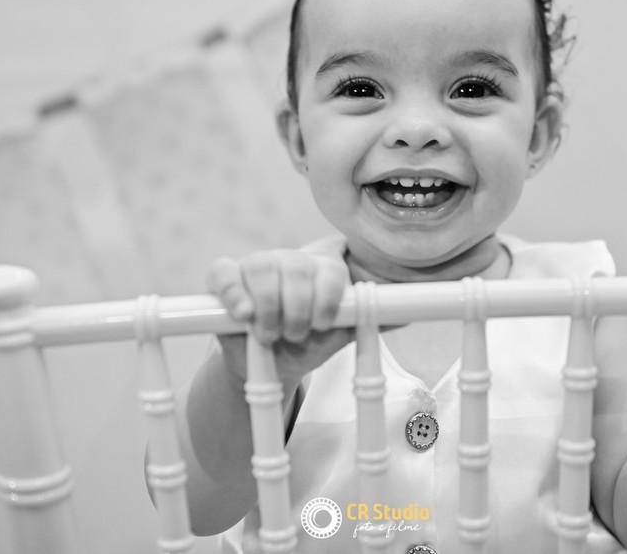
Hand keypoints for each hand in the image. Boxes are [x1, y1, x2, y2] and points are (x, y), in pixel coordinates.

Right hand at [207, 250, 353, 391]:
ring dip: (268, 306)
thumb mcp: (333, 338)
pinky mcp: (226, 276)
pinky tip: (244, 313)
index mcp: (324, 270)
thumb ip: (358, 323)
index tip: (322, 324)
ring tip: (269, 334)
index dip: (328, 297)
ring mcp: (258, 264)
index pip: (332, 269)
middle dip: (297, 308)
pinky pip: (224, 272)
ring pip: (262, 266)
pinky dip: (234, 293)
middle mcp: (292, 261)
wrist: (269, 365)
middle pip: (296, 267)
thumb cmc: (306, 345)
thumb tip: (401, 317)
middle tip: (294, 335)